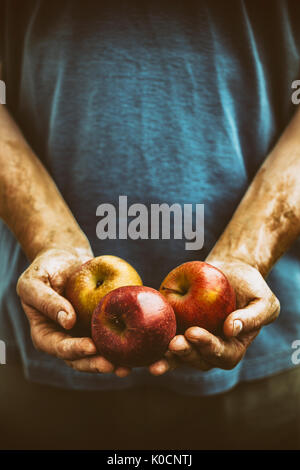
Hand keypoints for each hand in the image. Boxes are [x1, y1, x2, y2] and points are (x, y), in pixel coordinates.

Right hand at [17, 248, 129, 376]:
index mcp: (45, 335)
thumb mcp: (34, 282)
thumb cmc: (44, 269)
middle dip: (95, 364)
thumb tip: (67, 321)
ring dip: (111, 362)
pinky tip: (138, 348)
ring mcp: (83, 335)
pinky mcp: (99, 326)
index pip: (58, 347)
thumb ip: (46, 301)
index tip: (91, 347)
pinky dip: (123, 345)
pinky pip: (111, 337)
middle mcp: (65, 339)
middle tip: (112, 366)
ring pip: (97, 354)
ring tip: (127, 367)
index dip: (74, 350)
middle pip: (79, 359)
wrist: (64, 258)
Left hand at [149, 258, 279, 374]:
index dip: (208, 347)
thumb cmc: (251, 287)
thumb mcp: (263, 300)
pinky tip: (142, 342)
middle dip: (185, 353)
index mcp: (233, 347)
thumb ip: (253, 317)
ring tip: (156, 354)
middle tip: (173, 343)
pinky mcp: (177, 328)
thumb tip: (231, 329)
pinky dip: (153, 343)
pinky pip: (164, 339)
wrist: (230, 271)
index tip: (194, 333)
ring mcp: (192, 341)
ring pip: (178, 356)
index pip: (222, 354)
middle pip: (197, 359)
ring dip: (167, 358)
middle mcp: (211, 349)